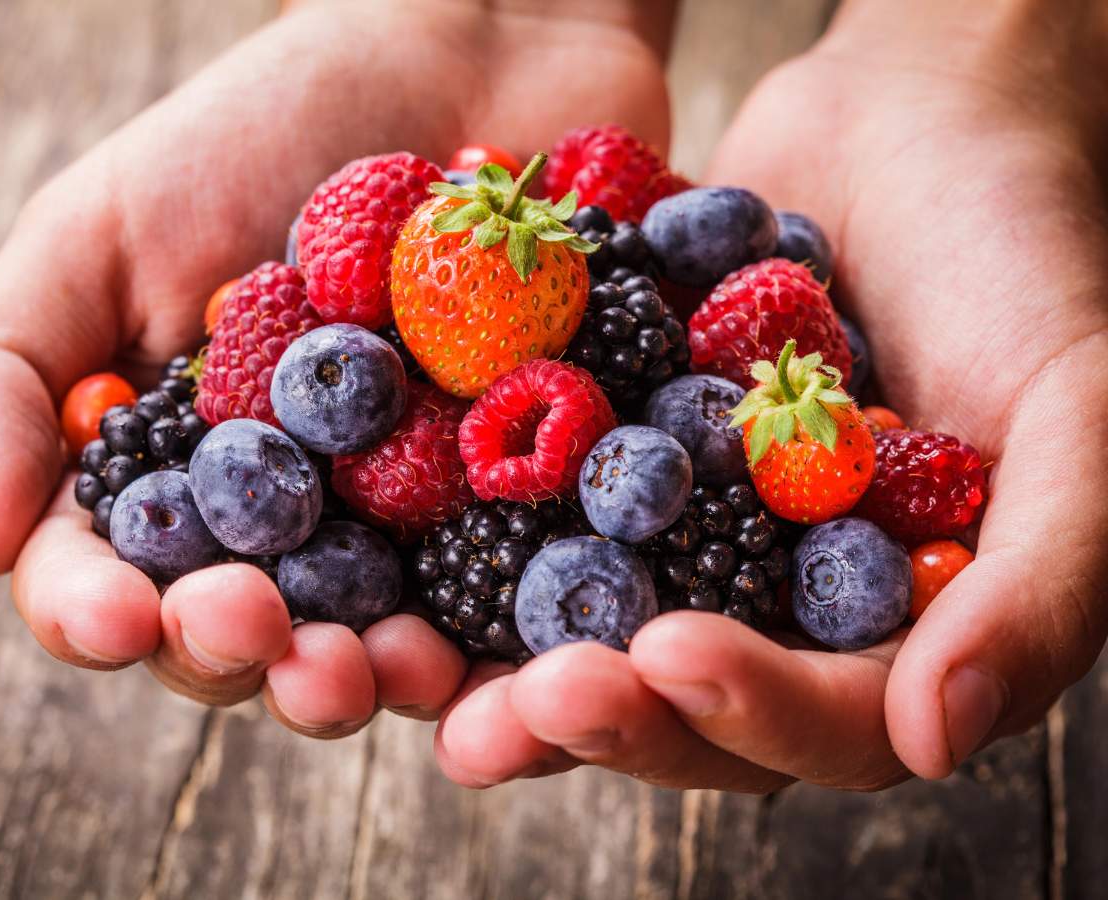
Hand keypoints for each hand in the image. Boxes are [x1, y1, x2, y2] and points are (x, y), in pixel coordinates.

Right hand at [0, 0, 671, 730]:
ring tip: (390, 670)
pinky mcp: (523, 502)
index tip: (125, 617)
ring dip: (377, 677)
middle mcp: (288, 519)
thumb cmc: (264, 131)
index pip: (109, 581)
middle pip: (247, 636)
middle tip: (269, 641)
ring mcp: (408, 519)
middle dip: (246, 658)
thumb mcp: (101, 228)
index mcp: (174, 472)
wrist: (469, 56)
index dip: (102, 616)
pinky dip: (512, 633)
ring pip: (380, 643)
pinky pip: (520, 591)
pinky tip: (515, 647)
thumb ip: (6, 373)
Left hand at [434, 0, 1107, 788]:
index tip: (668, 659)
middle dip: (604, 713)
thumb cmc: (1023, 253)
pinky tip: (397, 553)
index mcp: (898, 629)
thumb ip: (1042, 580)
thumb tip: (936, 738)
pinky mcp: (616, 464)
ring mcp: (691, 539)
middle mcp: (782, 603)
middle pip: (689, 703)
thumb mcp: (1077, 411)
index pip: (827, 721)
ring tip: (420, 676)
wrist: (916, 118)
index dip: (751, 711)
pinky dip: (474, 537)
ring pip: (596, 632)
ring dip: (510, 664)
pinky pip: (542, 514)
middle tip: (514, 711)